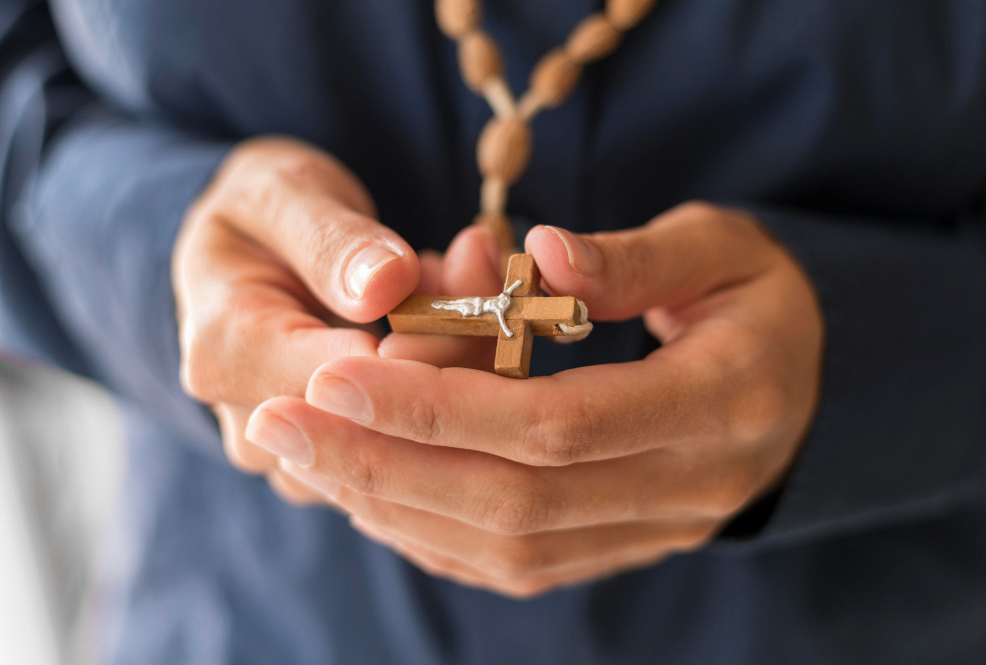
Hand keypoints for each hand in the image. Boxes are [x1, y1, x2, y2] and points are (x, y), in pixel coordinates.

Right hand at [172, 136, 497, 498]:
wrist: (241, 257)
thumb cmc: (265, 214)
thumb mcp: (286, 193)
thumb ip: (334, 240)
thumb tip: (387, 285)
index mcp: (224, 351)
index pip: (349, 381)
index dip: (427, 339)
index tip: (468, 271)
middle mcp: (256, 425)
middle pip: (386, 423)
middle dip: (454, 346)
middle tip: (476, 262)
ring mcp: (295, 457)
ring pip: (409, 444)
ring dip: (456, 368)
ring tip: (447, 282)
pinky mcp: (333, 468)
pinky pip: (409, 448)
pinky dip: (445, 389)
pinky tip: (444, 325)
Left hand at [247, 202, 824, 596]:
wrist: (805, 389)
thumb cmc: (755, 300)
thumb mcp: (720, 249)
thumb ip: (634, 258)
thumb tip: (538, 252)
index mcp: (722, 403)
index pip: (560, 424)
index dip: (441, 403)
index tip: (337, 367)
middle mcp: (688, 490)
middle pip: (513, 502)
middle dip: (383, 464)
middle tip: (280, 422)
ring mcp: (652, 534)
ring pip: (503, 546)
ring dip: (389, 503)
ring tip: (299, 451)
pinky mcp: (617, 548)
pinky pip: (513, 562)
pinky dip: (429, 530)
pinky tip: (363, 490)